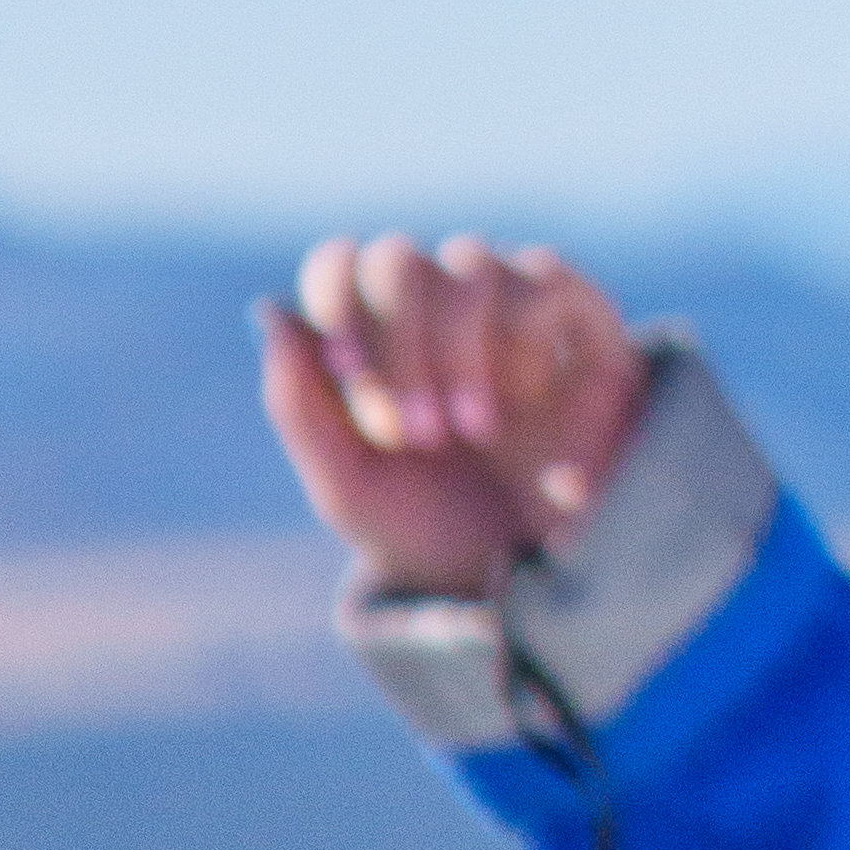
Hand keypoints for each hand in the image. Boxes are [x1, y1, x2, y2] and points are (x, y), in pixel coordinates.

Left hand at [261, 235, 644, 598]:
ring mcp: (507, 308)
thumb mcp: (350, 491)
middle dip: (397, 344)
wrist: (538, 589)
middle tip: (416, 432)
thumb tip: (270, 315)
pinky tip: (530, 404)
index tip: (350, 380)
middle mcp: (438, 311)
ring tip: (472, 431)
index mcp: (375, 340)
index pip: (340, 268)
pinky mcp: (579, 319)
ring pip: (469, 261)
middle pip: (398, 260)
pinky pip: (540, 278)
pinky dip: (523, 340)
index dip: (339, 308)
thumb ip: (299, 410)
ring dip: (456, 349)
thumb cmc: (434, 538)